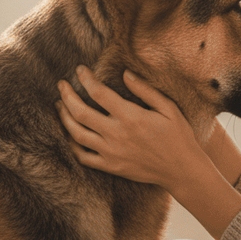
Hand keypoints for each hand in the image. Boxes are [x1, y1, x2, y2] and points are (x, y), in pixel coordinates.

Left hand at [57, 67, 205, 189]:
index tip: (80, 69)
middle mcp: (117, 134)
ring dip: (64, 118)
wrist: (181, 169)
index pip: (99, 93)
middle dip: (67, 96)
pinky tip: (70, 133)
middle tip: (61, 84)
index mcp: (131, 116)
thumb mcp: (168, 108)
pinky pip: (83, 156)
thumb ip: (145, 90)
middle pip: (80, 112)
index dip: (85, 79)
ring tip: (59, 105)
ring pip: (77, 134)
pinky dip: (72, 144)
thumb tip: (125, 73)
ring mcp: (111, 152)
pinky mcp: (110, 166)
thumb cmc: (178, 136)